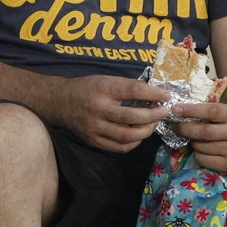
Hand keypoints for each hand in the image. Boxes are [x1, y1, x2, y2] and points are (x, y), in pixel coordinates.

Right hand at [55, 75, 169, 153]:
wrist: (60, 102)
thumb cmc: (87, 88)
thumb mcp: (106, 80)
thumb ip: (127, 87)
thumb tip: (154, 94)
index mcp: (102, 89)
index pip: (133, 90)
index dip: (153, 94)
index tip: (166, 96)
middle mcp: (98, 109)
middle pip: (132, 116)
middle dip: (153, 115)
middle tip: (163, 112)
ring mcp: (95, 127)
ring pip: (127, 136)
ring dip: (145, 131)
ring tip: (152, 125)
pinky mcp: (93, 140)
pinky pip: (119, 147)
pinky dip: (133, 143)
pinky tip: (138, 135)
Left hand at [173, 100, 226, 172]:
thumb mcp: (223, 110)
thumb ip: (205, 111)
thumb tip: (177, 111)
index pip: (211, 112)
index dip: (191, 110)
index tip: (175, 109)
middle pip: (204, 132)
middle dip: (185, 129)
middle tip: (173, 126)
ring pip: (201, 147)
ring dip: (192, 142)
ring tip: (193, 139)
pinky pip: (203, 160)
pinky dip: (197, 155)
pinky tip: (202, 150)